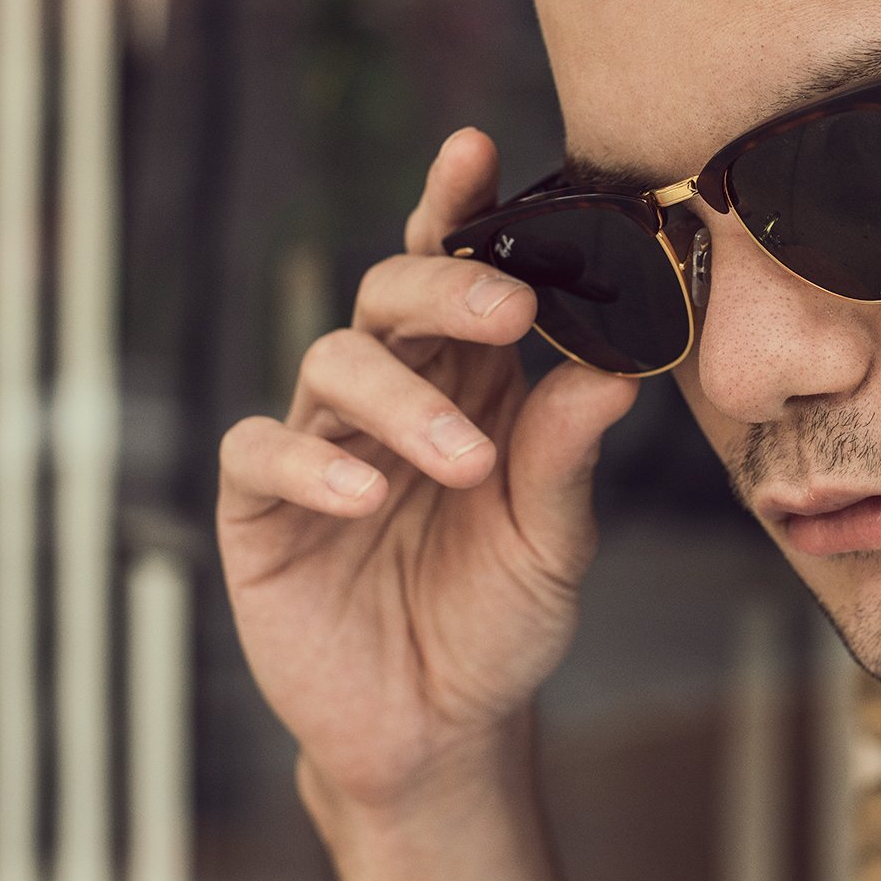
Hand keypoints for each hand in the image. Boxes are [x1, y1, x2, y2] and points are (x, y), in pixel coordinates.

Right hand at [216, 127, 639, 815]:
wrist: (437, 729)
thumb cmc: (499, 619)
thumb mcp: (552, 542)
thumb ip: (567, 457)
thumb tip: (619, 372)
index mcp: (466, 383)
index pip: (453, 277)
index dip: (455, 210)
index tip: (474, 150)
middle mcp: (390, 396)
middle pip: (389, 296)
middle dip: (443, 288)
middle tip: (506, 312)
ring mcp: (320, 445)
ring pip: (334, 365)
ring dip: (402, 402)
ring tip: (463, 465)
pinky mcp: (261, 509)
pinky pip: (262, 452)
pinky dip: (312, 463)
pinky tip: (364, 497)